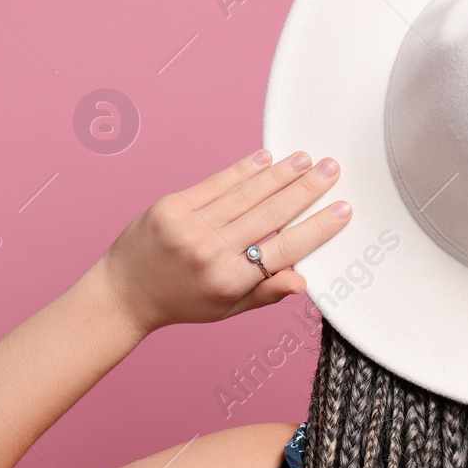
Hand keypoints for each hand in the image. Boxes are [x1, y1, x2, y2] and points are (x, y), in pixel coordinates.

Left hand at [96, 148, 348, 334]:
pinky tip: (266, 157)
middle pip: (270, 214)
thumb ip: (265, 293)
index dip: (318, 227)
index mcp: (229, 282)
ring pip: (246, 194)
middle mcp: (210, 252)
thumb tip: (304, 281)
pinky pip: (216, 183)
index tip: (343, 209)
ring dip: (280, 173)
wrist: (124, 293)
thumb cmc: (180, 302)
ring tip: (306, 159)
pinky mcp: (172, 207)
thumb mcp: (226, 310)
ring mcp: (189, 226)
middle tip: (332, 169)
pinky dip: (243, 169)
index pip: (285, 249)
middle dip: (306, 189)